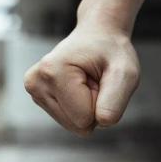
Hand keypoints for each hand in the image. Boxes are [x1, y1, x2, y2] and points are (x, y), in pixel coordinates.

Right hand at [24, 22, 139, 135]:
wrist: (98, 36)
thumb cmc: (111, 52)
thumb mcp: (126, 72)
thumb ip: (116, 100)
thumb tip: (103, 122)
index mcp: (52, 71)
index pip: (85, 119)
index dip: (101, 102)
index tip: (100, 79)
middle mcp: (36, 82)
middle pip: (77, 125)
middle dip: (94, 106)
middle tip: (96, 81)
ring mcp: (34, 90)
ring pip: (73, 125)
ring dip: (87, 106)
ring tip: (88, 81)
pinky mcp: (38, 97)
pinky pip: (69, 121)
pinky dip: (79, 107)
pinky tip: (79, 85)